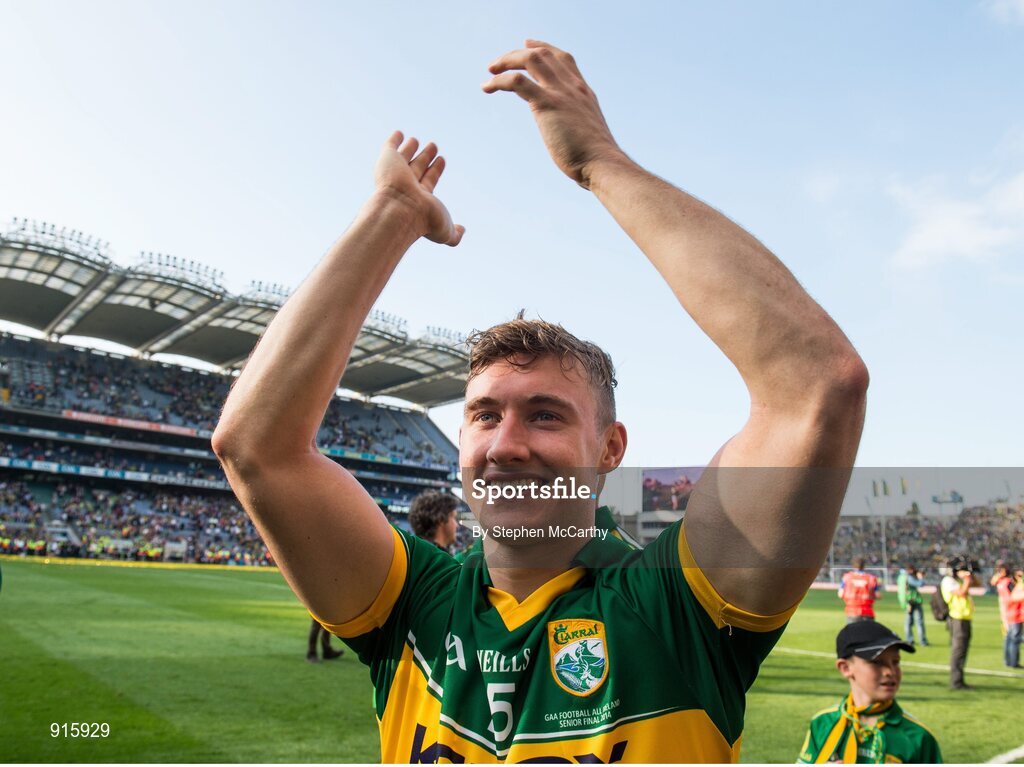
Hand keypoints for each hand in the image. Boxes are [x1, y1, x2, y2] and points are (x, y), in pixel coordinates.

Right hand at [375, 131, 463, 245]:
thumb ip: (455, 235)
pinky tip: (399, 134)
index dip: (435, 171)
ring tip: (417, 140)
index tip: (441, 161)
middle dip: (425, 158)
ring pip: (406, 158)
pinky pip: (390, 147)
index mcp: (420, 199)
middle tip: (433, 146)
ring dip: (411, 149)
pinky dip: (394, 140)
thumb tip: (462, 231)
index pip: (429, 181)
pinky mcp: (387, 160)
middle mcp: (408, 186)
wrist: (400, 210)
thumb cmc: (423, 222)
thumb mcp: (446, 231)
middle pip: (418, 168)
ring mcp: (397, 173)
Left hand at [482, 40, 624, 187]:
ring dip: (507, 60)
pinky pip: (518, 81)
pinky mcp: (548, 103)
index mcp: (582, 92)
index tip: (527, 45)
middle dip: (518, 53)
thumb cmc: (595, 158)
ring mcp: (561, 92)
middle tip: (498, 63)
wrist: (602, 163)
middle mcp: (572, 86)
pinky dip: (499, 80)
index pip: (563, 59)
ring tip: (490, 69)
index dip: (544, 48)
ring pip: (531, 59)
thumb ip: (576, 124)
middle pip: (543, 54)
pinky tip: (487, 87)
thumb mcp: (587, 132)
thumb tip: (569, 134)